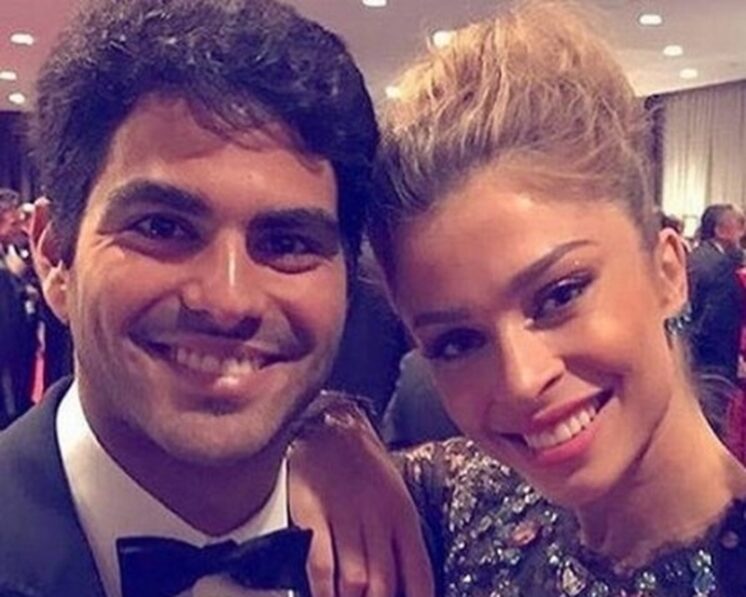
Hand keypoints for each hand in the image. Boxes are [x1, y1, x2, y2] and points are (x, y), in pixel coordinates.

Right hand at [288, 402, 433, 596]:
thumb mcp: (395, 498)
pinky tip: (326, 596)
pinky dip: (324, 589)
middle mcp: (378, 519)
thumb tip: (401, 586)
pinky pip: (321, 563)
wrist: (329, 426)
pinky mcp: (314, 514)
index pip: (419, 575)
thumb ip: (398, 541)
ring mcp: (346, 516)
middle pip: (384, 584)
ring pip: (356, 579)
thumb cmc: (364, 467)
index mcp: (403, 517)